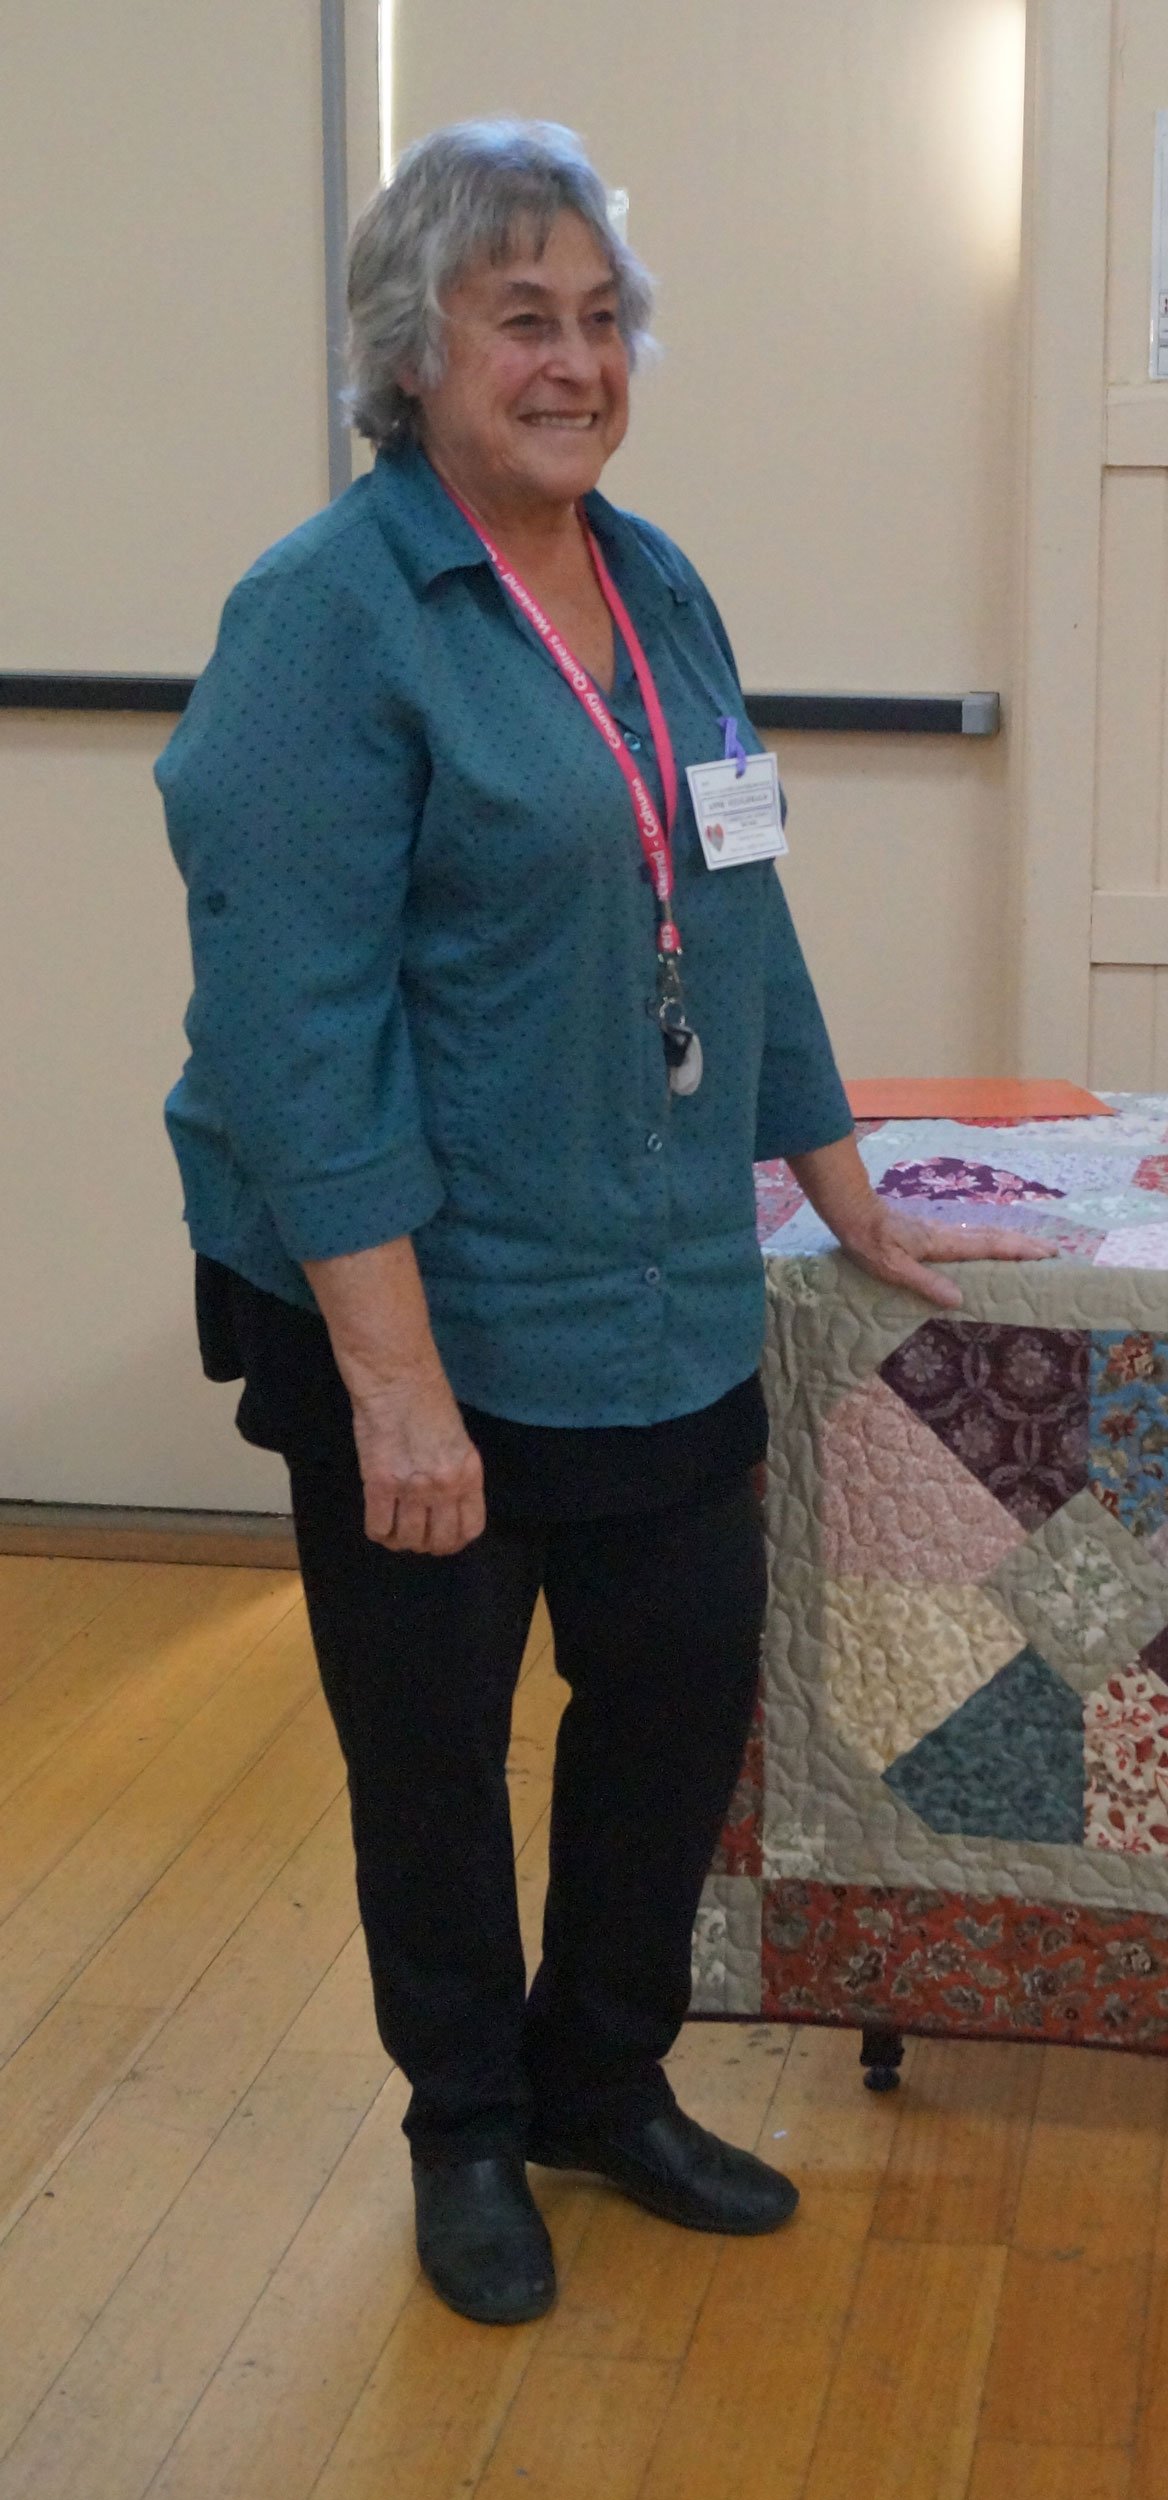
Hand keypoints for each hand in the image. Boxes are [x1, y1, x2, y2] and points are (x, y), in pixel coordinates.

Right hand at [349, 1362, 485, 1553]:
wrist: (398, 1381)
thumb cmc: (428, 1402)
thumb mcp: (458, 1441)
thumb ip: (455, 1475)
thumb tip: (444, 1505)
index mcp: (469, 1475)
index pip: (470, 1529)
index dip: (454, 1541)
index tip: (442, 1538)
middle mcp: (445, 1487)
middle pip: (439, 1541)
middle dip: (427, 1545)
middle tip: (416, 1535)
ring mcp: (412, 1488)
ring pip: (408, 1539)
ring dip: (401, 1540)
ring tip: (395, 1528)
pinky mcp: (380, 1485)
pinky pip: (379, 1527)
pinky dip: (378, 1531)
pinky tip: (378, 1521)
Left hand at [836, 1200, 1056, 1309]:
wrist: (853, 1212)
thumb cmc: (869, 1243)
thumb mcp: (893, 1269)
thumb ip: (926, 1282)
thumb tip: (960, 1299)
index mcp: (943, 1244)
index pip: (990, 1246)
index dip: (1019, 1251)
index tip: (1047, 1254)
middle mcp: (947, 1234)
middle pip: (994, 1237)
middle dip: (1024, 1244)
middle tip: (1052, 1251)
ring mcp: (940, 1231)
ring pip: (983, 1234)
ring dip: (1010, 1241)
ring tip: (1030, 1249)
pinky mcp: (931, 1233)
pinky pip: (971, 1236)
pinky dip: (990, 1240)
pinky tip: (989, 1247)